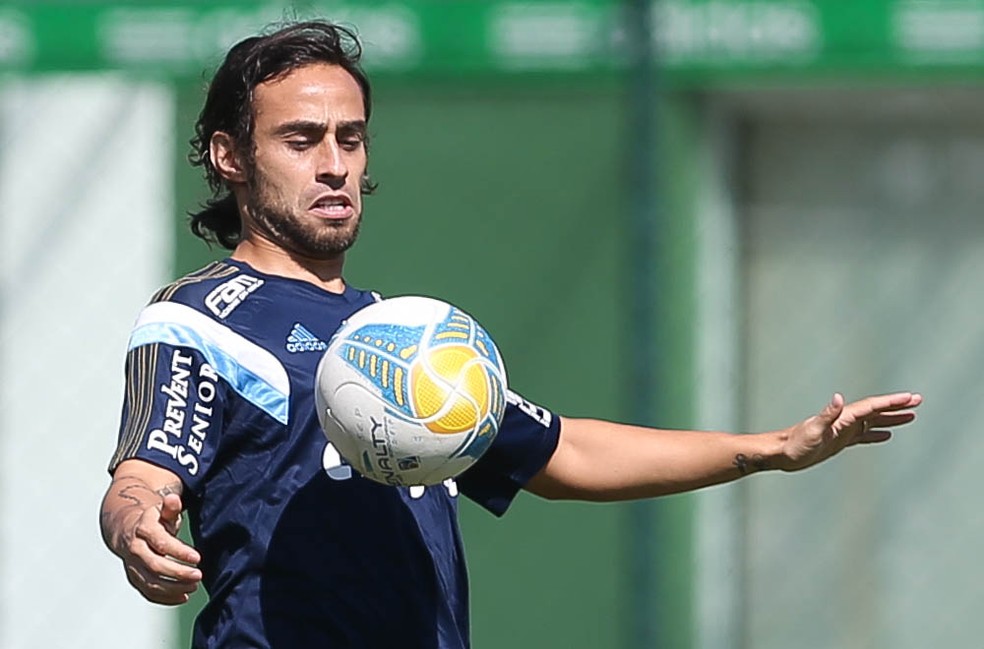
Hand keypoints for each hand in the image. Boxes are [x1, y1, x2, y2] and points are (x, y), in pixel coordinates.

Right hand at [121, 493, 202, 604]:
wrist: (127, 529)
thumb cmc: (153, 520)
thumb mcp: (162, 510)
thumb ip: (170, 507)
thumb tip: (173, 498)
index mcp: (143, 530)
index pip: (161, 543)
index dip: (179, 551)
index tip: (197, 558)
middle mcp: (135, 549)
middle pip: (155, 566)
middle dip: (178, 573)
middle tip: (198, 576)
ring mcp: (132, 566)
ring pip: (150, 583)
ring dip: (173, 588)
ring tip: (194, 586)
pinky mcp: (134, 578)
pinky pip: (147, 592)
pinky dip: (164, 598)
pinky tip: (183, 597)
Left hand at [779, 391, 921, 471]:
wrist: (782, 453)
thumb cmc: (796, 444)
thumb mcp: (813, 430)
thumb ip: (827, 415)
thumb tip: (839, 398)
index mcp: (842, 417)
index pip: (872, 406)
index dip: (891, 402)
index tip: (910, 398)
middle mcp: (844, 421)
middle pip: (876, 410)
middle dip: (897, 406)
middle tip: (918, 400)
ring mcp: (843, 431)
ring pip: (873, 421)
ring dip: (891, 418)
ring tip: (911, 416)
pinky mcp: (839, 441)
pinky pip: (864, 436)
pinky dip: (876, 433)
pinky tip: (887, 434)